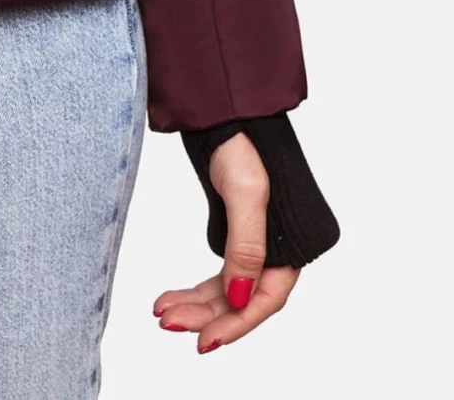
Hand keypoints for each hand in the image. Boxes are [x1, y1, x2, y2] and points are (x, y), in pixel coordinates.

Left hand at [153, 131, 299, 353]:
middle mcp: (277, 249)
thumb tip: (240, 298)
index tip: (203, 343)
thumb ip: (245, 246)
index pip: (265, 299)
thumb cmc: (244, 143)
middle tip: (168, 324)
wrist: (227, 109)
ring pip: (227, 290)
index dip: (236, 325)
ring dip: (197, 305)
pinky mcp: (233, 232)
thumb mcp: (245, 191)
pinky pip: (219, 274)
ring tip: (162, 312)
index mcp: (291, 245)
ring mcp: (254, 243)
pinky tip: (171, 298)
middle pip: (242, 298)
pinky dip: (197, 289)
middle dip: (206, 315)